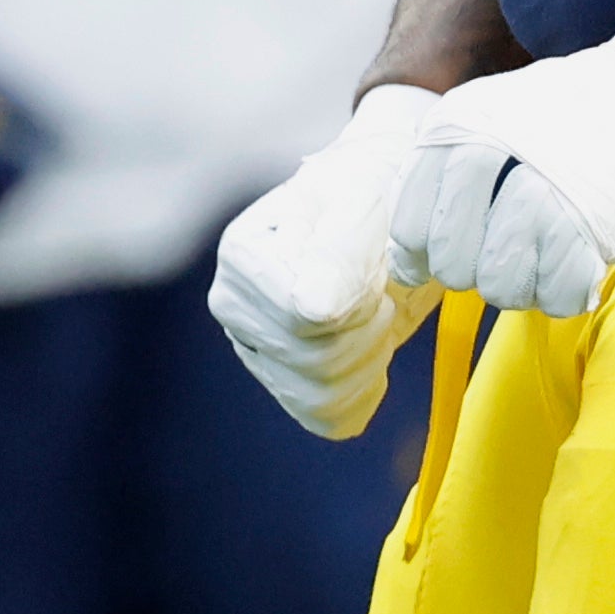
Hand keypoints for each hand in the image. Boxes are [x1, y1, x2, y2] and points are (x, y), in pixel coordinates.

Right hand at [211, 84, 442, 434]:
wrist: (380, 211)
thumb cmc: (369, 195)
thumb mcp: (361, 200)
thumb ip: (340, 248)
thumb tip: (313, 309)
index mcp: (242, 255)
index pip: (305, 319)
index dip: (356, 298)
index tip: (373, 261)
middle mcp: (234, 306)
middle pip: (314, 361)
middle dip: (368, 328)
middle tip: (380, 286)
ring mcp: (254, 348)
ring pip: (319, 396)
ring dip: (369, 359)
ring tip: (375, 313)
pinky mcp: (284, 381)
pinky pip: (327, 418)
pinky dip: (362, 391)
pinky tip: (371, 350)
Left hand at [384, 3, 614, 319]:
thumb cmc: (578, 115)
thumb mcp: (494, 124)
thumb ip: (444, 186)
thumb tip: (403, 266)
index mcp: (456, 126)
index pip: (411, 226)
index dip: (427, 258)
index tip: (461, 256)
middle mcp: (486, 153)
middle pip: (452, 264)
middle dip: (480, 273)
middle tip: (520, 249)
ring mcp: (536, 189)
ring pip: (498, 286)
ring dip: (526, 285)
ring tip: (554, 251)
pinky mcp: (588, 223)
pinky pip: (553, 296)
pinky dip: (565, 292)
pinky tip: (581, 261)